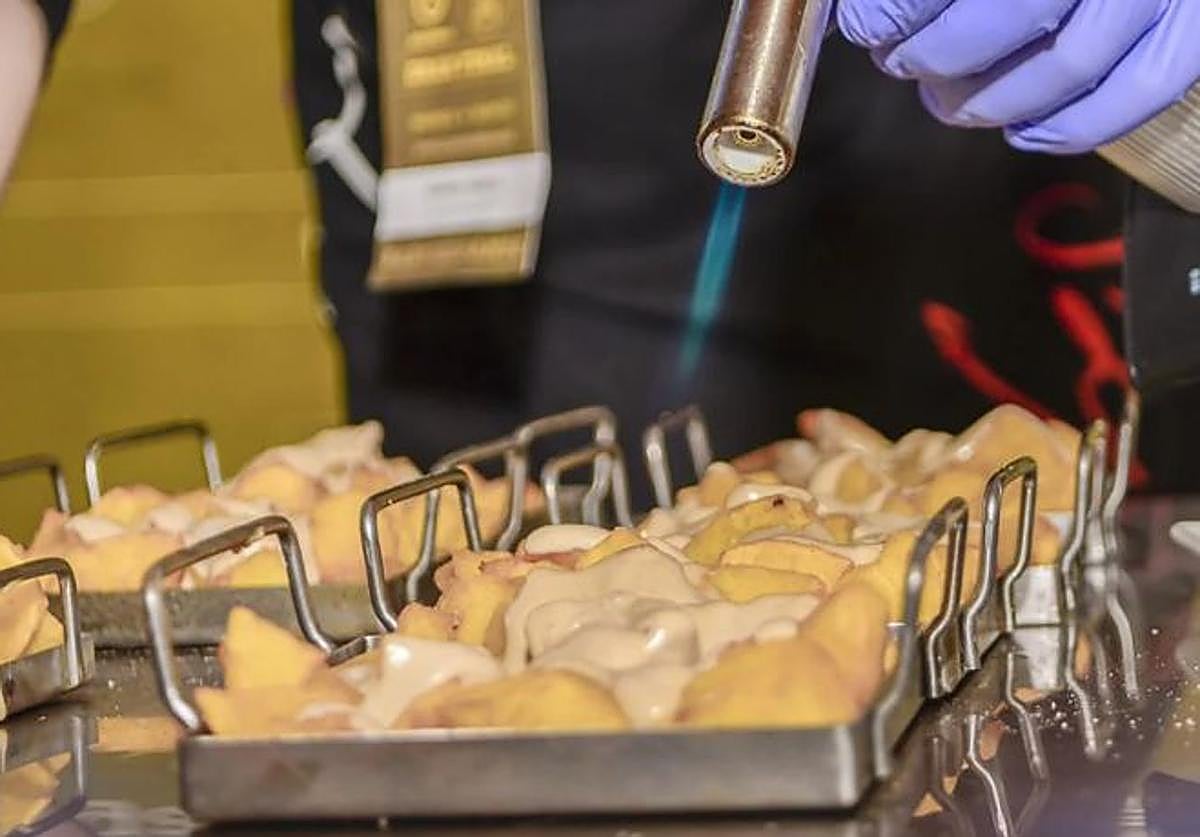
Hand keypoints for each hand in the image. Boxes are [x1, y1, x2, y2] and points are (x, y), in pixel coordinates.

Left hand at [836, 0, 1199, 152]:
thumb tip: (860, 9)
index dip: (893, 8)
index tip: (865, 24)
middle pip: (1011, 12)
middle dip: (934, 55)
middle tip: (901, 62)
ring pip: (1068, 64)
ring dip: (990, 100)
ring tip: (947, 101)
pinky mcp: (1196, 24)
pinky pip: (1140, 91)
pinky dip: (1072, 126)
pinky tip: (1023, 130)